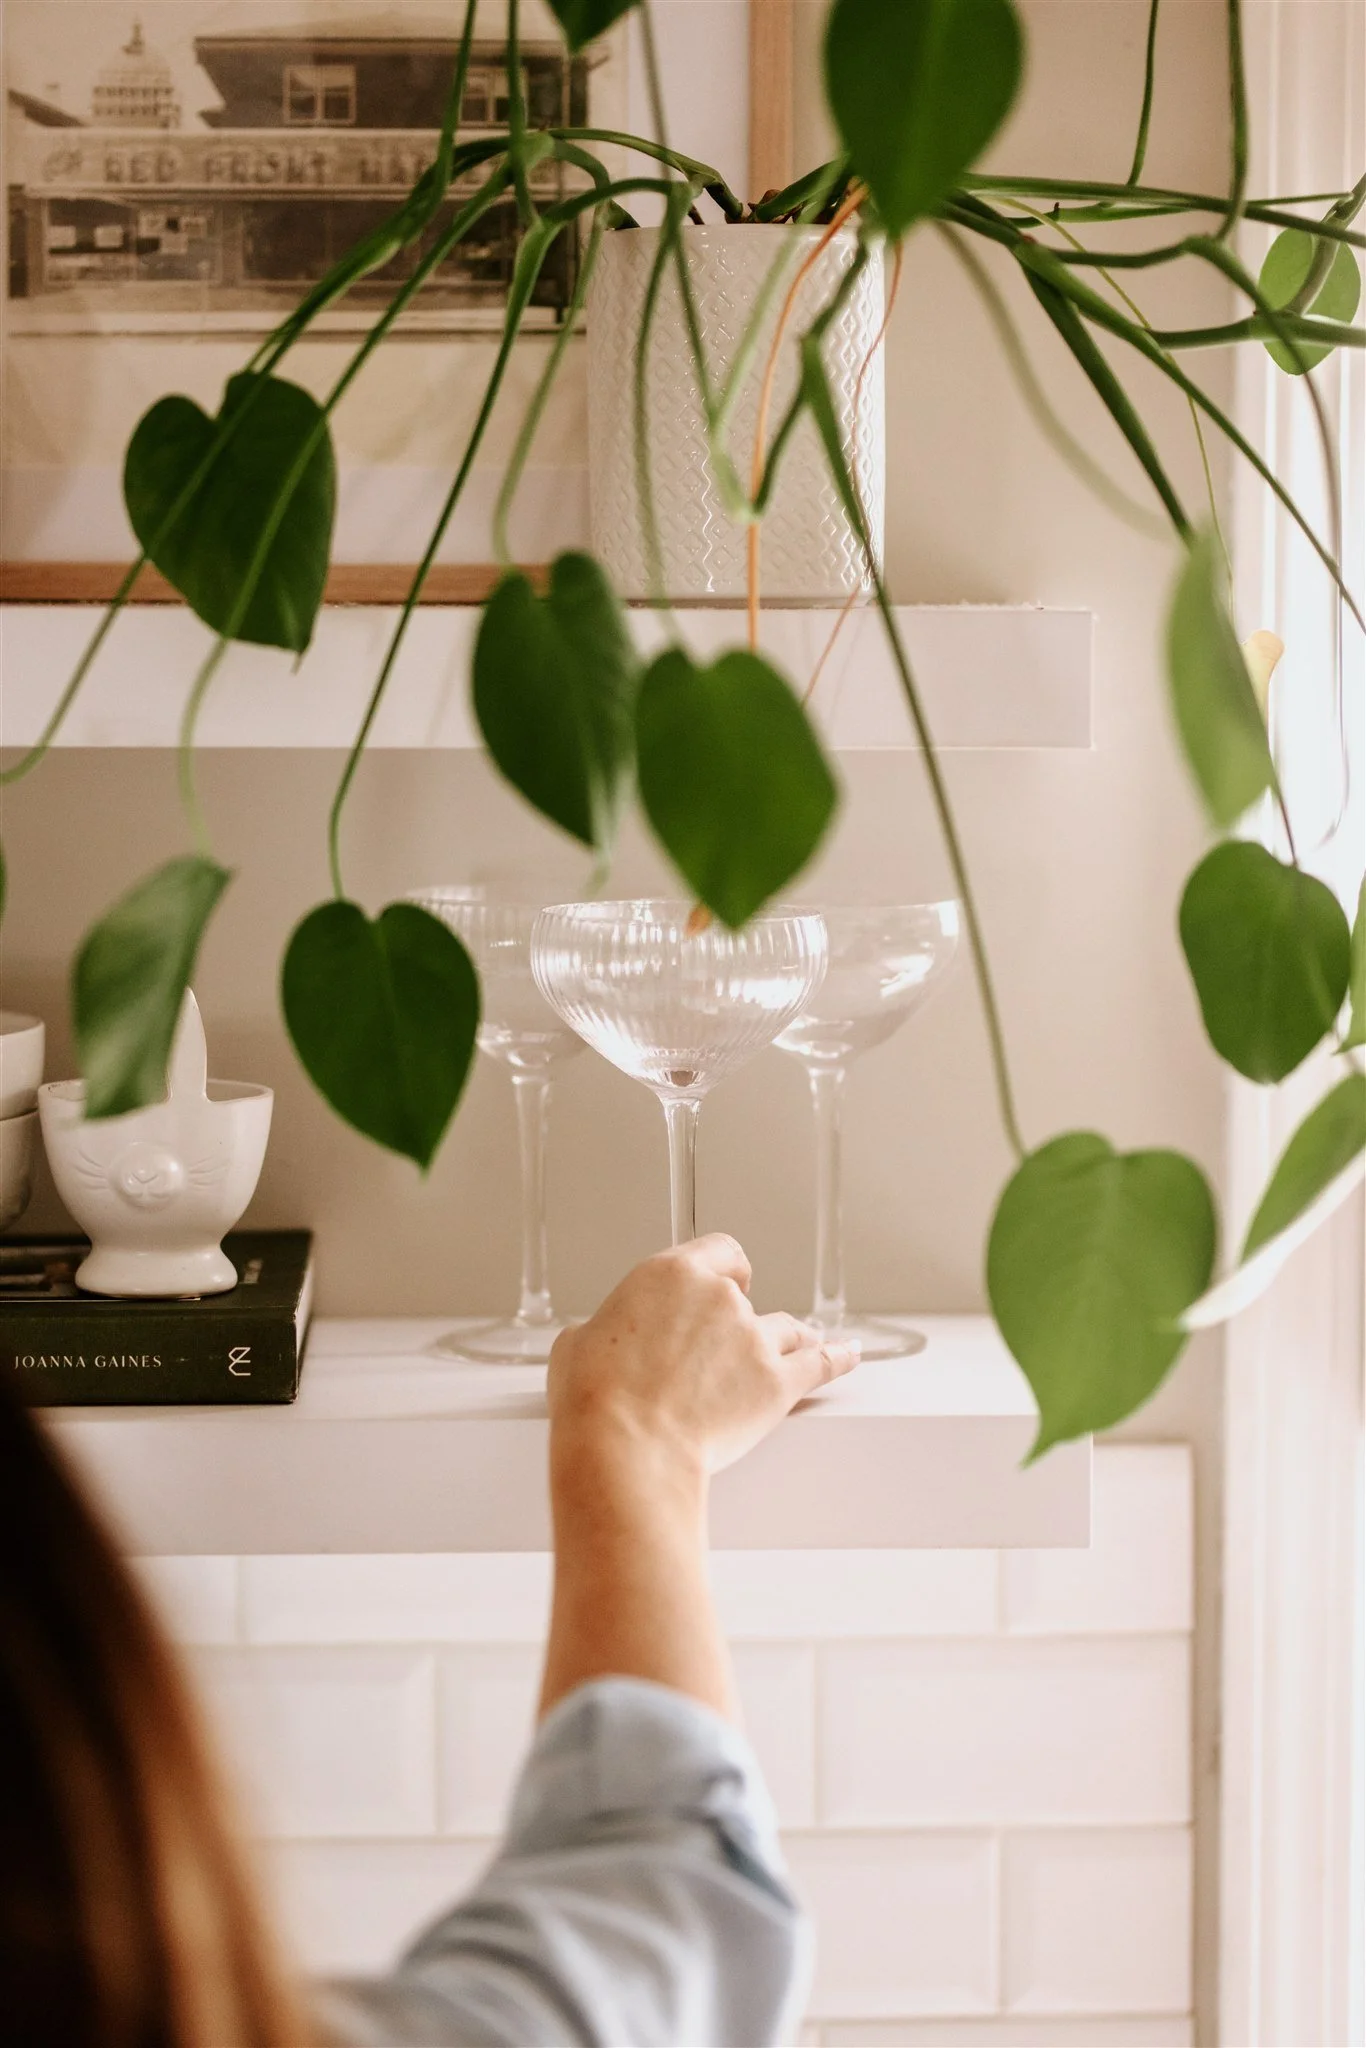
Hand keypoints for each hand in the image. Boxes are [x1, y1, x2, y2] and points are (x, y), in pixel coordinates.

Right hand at [547, 1234, 858, 1478]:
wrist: (625, 1447)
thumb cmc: (592, 1400)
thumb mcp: (577, 1344)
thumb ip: (606, 1328)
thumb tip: (601, 1340)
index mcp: (670, 1275)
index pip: (720, 1251)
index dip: (724, 1271)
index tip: (723, 1285)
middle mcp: (721, 1298)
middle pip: (750, 1298)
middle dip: (739, 1322)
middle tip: (722, 1352)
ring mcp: (755, 1339)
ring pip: (787, 1329)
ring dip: (785, 1342)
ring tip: (794, 1349)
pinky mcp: (779, 1384)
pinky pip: (822, 1362)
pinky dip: (837, 1358)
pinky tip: (849, 1355)